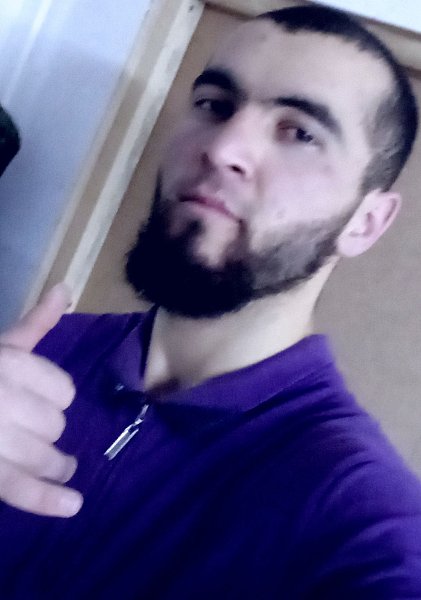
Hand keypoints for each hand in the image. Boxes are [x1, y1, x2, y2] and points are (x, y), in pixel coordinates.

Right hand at [0, 284, 82, 516]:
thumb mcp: (0, 345)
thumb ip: (36, 322)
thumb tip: (66, 288)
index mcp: (9, 365)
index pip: (63, 391)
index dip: (54, 398)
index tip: (43, 399)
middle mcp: (3, 400)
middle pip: (55, 425)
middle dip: (48, 430)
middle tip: (35, 430)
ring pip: (45, 457)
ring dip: (57, 464)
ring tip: (64, 466)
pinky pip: (20, 489)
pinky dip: (48, 500)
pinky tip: (72, 504)